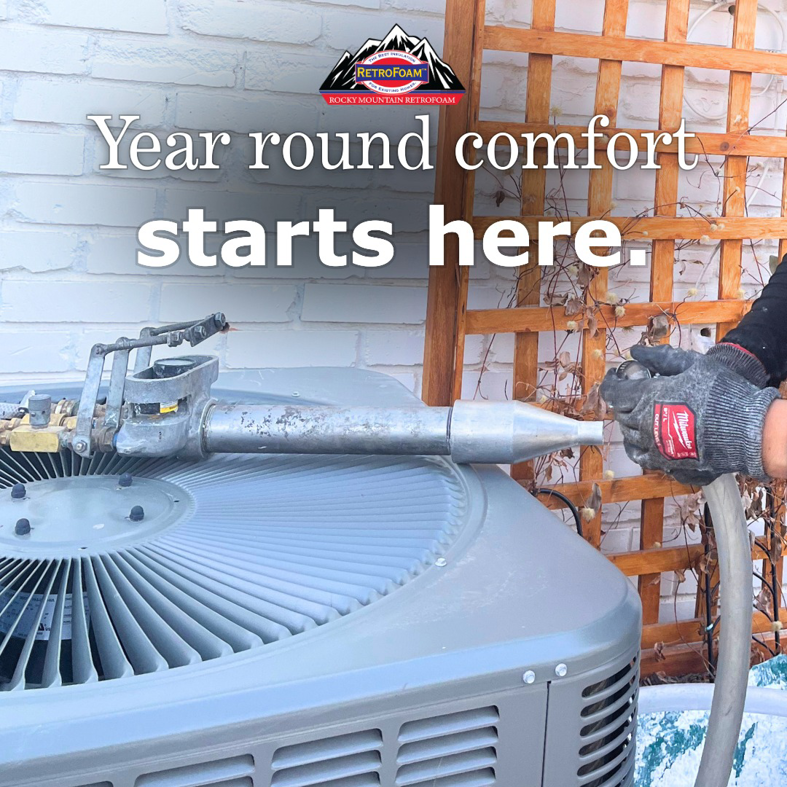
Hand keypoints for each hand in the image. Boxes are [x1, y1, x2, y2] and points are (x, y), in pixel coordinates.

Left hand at [601, 348, 778, 485]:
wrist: (746, 430)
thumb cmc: (721, 393)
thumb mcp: (692, 365)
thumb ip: (660, 358)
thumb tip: (636, 351)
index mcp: (646, 399)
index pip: (613, 393)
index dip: (610, 384)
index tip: (614, 378)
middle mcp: (644, 425)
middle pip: (620, 416)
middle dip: (623, 403)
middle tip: (632, 395)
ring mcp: (654, 449)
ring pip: (630, 441)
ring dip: (632, 428)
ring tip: (642, 418)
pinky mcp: (668, 465)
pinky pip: (647, 459)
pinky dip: (645, 449)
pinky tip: (655, 441)